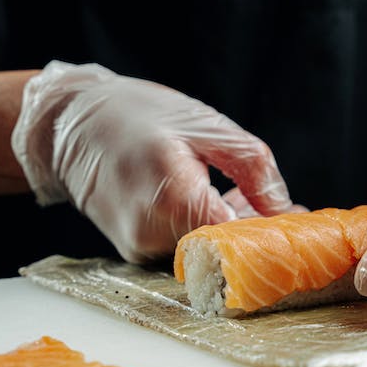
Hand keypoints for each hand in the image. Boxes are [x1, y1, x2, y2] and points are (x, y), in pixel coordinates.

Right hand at [12, 61, 294, 261]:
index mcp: (172, 194)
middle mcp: (151, 231)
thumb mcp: (207, 125)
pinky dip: (206, 231)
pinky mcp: (133, 251)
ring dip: (232, 231)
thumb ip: (253, 167)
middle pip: (224, 250)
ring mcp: (139, 246)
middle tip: (286, 211)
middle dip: (257, 233)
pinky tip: (216, 202)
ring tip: (245, 197)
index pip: (237, 236)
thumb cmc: (135, 114)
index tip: (299, 224)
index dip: (271, 233)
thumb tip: (285, 209)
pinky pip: (184, 249)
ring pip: (206, 252)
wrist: (68, 125)